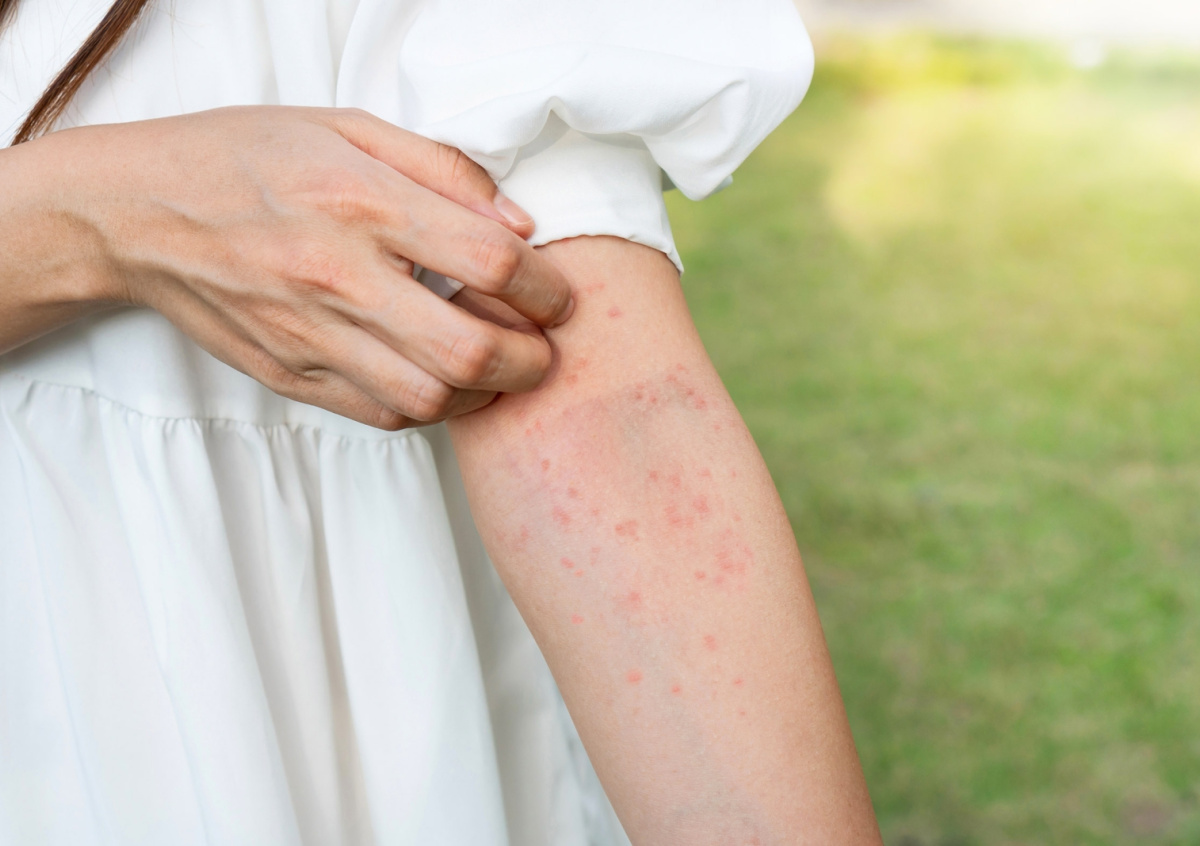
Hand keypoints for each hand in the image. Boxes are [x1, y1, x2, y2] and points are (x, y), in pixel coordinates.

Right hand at [24, 106, 573, 428]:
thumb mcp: (347, 128)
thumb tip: (518, 224)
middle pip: (469, 350)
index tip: (558, 294)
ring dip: (485, 393)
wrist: (139, 212)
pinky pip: (381, 414)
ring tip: (497, 367)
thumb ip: (442, 170)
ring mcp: (311, 336)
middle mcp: (339, 277)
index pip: (489, 262)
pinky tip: (439, 378)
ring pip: (430, 398)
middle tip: (545, 350)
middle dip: (531, 360)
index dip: (545, 286)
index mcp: (362, 203)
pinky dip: (428, 407)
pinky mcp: (291, 375)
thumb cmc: (247, 158)